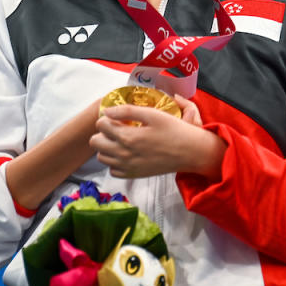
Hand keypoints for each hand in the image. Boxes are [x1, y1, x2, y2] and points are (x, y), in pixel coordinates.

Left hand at [90, 95, 223, 178]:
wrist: (190, 152)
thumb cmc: (174, 130)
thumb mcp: (152, 114)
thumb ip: (127, 111)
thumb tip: (107, 111)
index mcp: (127, 137)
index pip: (100, 125)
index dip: (107, 117)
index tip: (118, 117)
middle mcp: (123, 154)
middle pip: (95, 142)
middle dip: (103, 132)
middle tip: (118, 127)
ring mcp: (127, 167)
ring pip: (101, 157)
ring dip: (107, 146)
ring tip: (121, 140)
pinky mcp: (133, 175)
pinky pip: (112, 170)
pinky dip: (115, 162)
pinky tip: (126, 153)